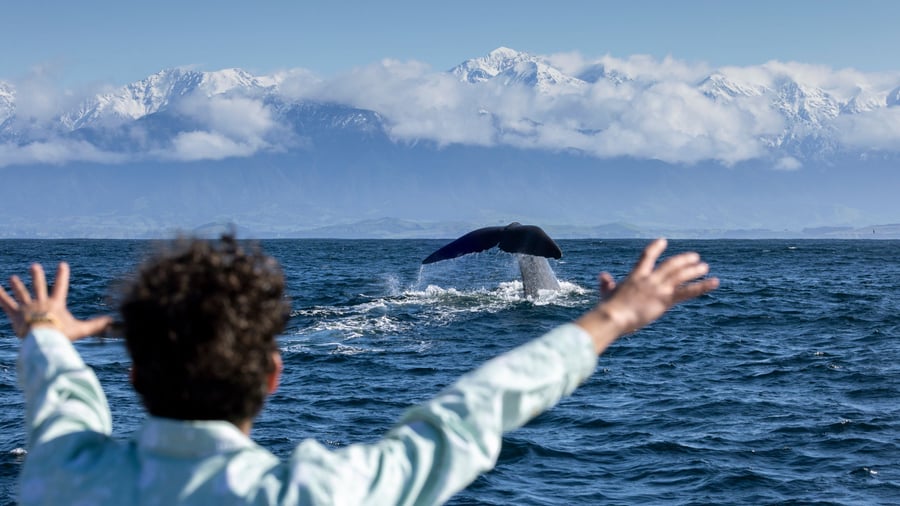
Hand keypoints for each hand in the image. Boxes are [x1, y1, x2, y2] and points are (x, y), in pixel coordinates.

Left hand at [0, 262, 111, 340]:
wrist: (43, 339)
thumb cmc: (62, 334)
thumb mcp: (81, 330)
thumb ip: (96, 325)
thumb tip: (112, 321)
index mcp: (56, 304)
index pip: (61, 286)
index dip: (62, 275)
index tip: (62, 264)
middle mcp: (41, 302)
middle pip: (38, 286)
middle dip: (36, 275)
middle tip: (34, 266)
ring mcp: (27, 307)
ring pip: (21, 293)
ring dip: (17, 285)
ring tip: (12, 278)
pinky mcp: (15, 314)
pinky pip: (5, 303)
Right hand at [577, 238, 718, 353]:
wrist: (614, 316)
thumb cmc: (608, 307)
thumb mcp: (607, 293)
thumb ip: (607, 284)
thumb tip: (603, 276)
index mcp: (636, 276)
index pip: (647, 256)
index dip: (655, 247)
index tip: (663, 241)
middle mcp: (650, 278)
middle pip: (671, 264)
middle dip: (683, 260)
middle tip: (694, 257)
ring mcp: (659, 288)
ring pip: (681, 274)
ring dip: (694, 269)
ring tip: (705, 266)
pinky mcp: (666, 299)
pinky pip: (688, 291)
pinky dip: (702, 286)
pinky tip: (714, 282)